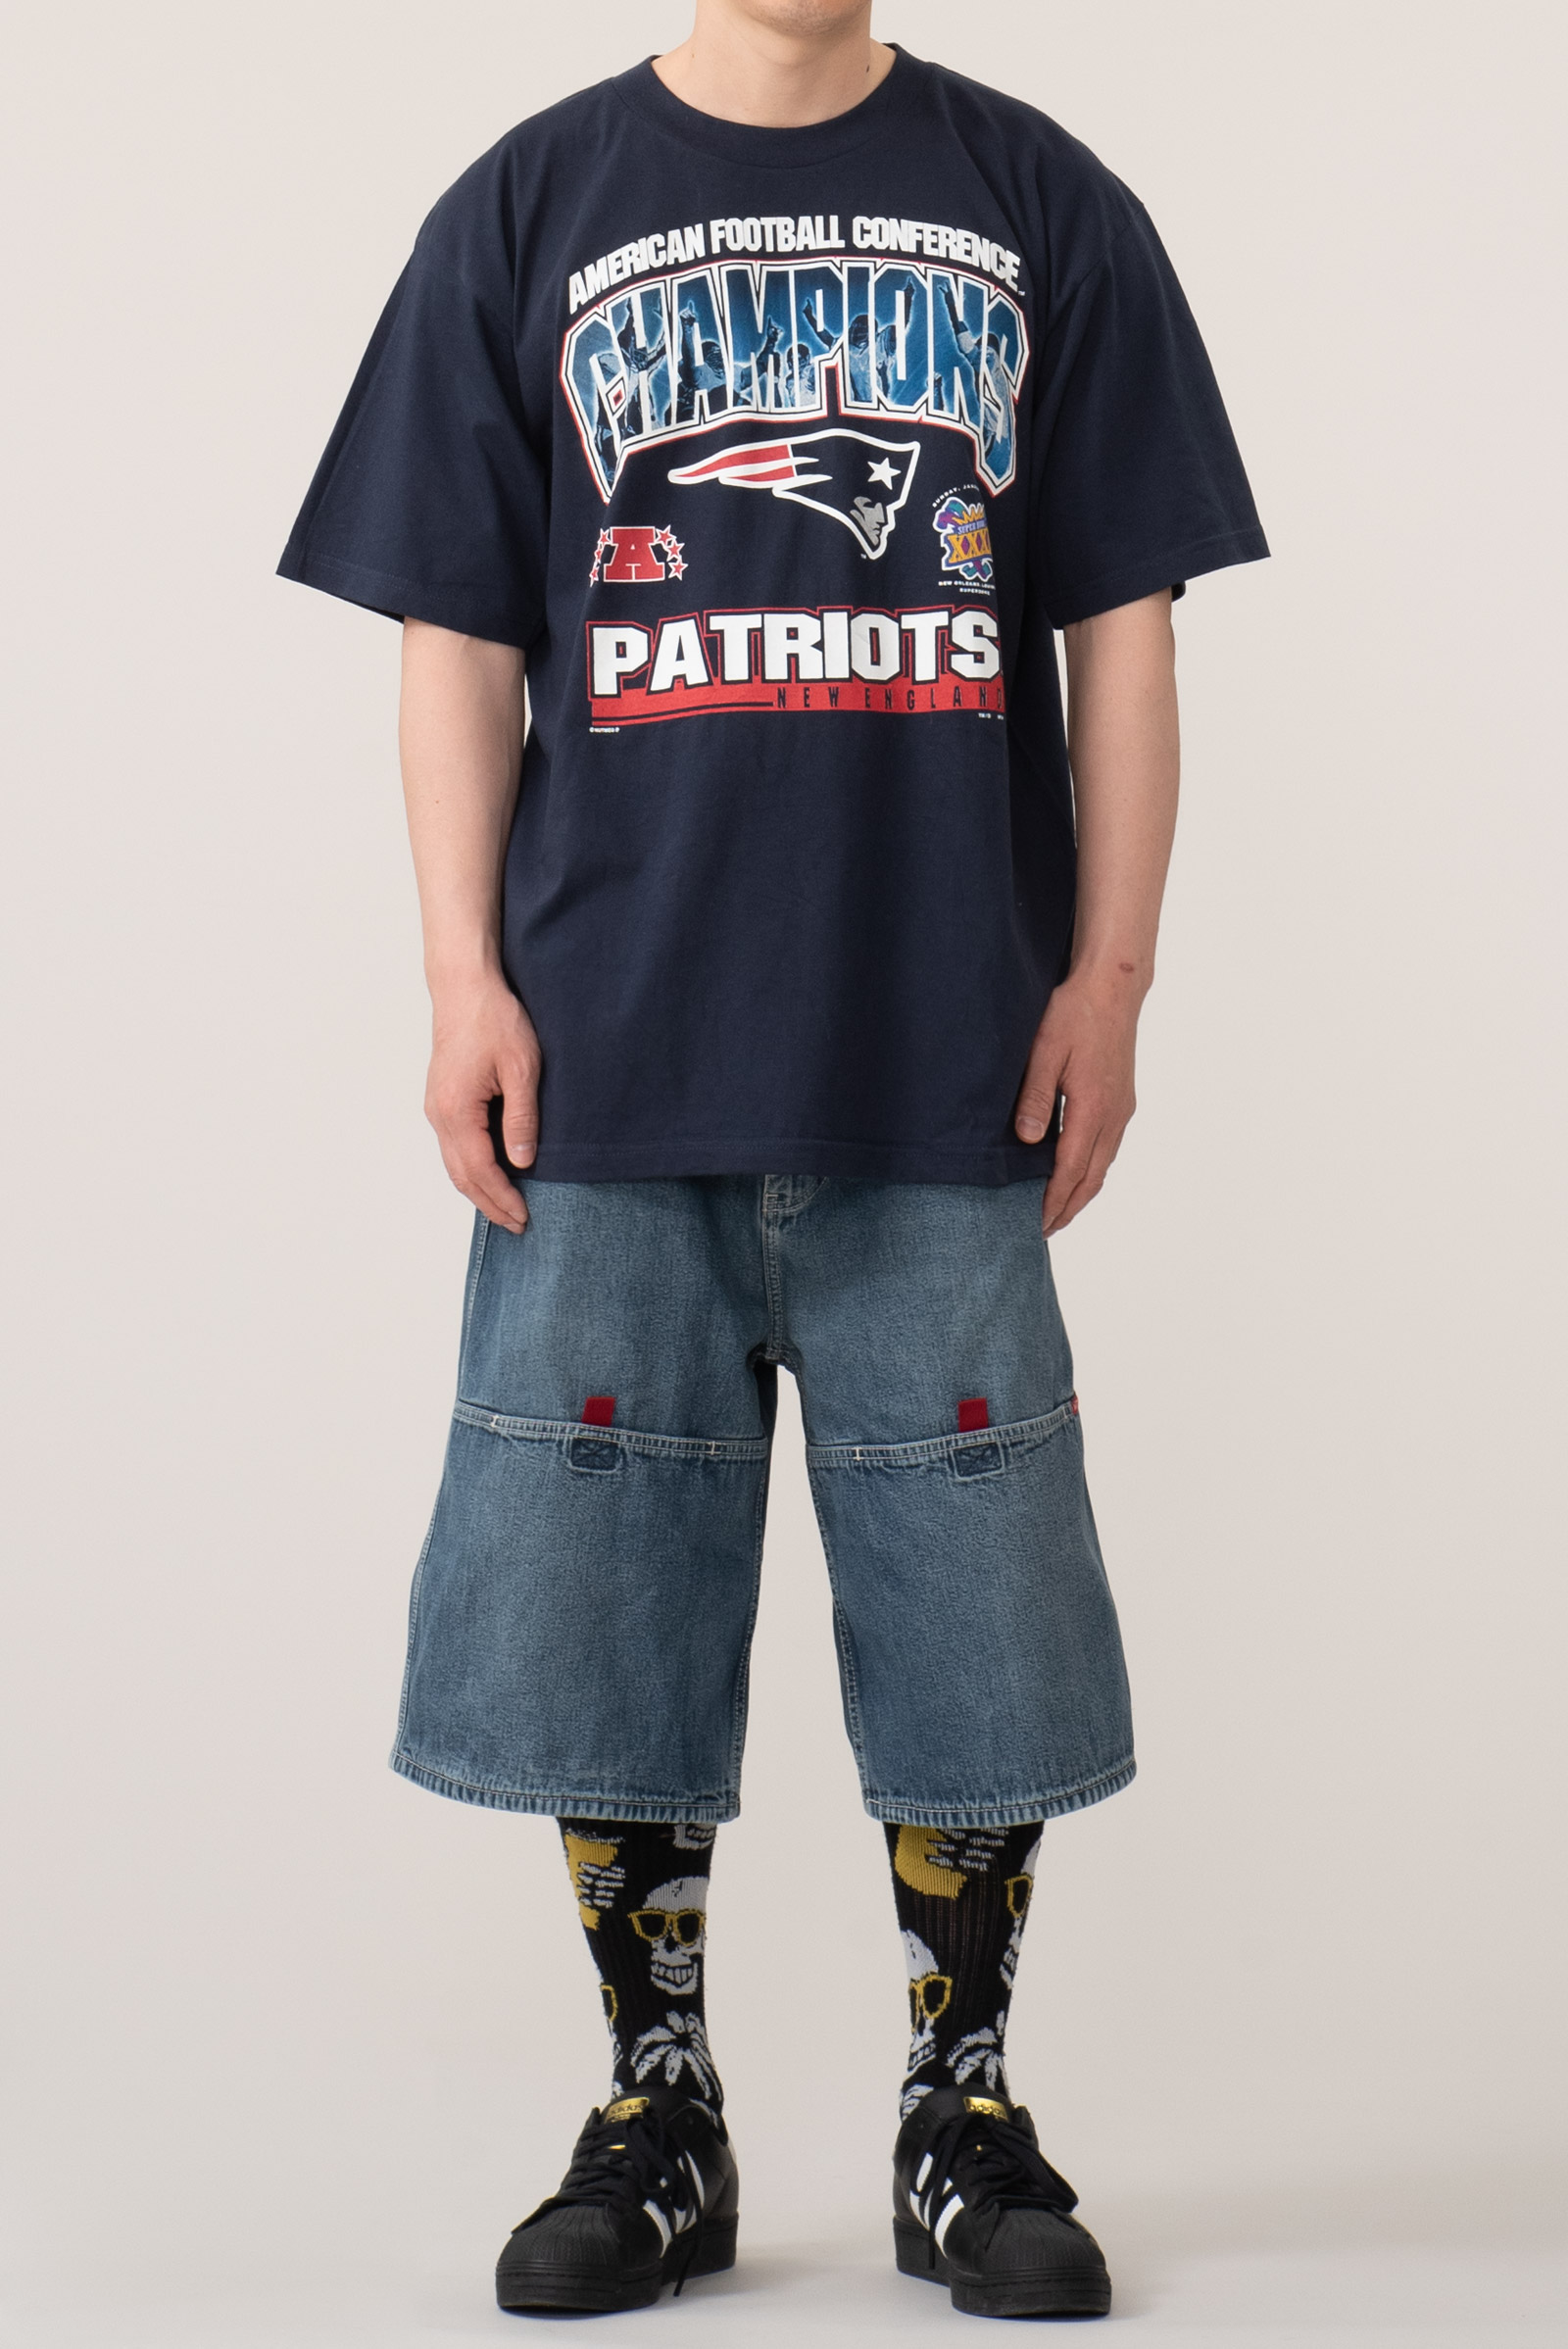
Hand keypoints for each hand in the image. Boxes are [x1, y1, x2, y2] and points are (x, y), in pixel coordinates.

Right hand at [424, 975, 539, 1233]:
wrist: (465, 987)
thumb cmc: (494, 1019)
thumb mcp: (522, 1068)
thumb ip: (521, 1118)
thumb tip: (522, 1162)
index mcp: (457, 1110)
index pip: (480, 1171)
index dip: (502, 1198)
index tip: (524, 1218)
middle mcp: (439, 1114)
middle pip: (461, 1176)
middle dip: (489, 1204)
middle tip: (518, 1225)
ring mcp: (436, 1107)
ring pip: (454, 1164)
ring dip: (479, 1190)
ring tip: (505, 1208)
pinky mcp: (441, 1099)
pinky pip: (453, 1146)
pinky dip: (471, 1169)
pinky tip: (491, 1174)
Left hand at [1013, 972, 1140, 1236]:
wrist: (1114, 987)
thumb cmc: (1075, 1013)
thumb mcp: (1044, 1052)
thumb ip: (1035, 1098)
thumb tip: (1028, 1140)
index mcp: (1093, 1108)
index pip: (1071, 1169)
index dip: (1054, 1201)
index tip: (1037, 1224)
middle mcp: (1113, 1115)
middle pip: (1092, 1178)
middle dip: (1068, 1208)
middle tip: (1044, 1230)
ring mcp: (1122, 1109)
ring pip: (1103, 1165)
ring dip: (1081, 1192)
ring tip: (1058, 1211)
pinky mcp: (1123, 1100)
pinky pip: (1108, 1148)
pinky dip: (1091, 1170)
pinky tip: (1077, 1172)